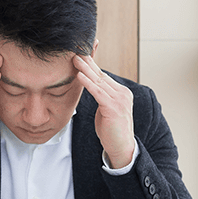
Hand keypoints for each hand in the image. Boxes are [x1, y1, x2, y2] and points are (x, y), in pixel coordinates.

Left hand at [73, 54, 135, 168]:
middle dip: (87, 62)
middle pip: (101, 75)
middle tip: (75, 50)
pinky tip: (79, 75)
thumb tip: (91, 85)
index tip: (80, 54)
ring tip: (75, 59)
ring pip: (99, 81)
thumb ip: (101, 96)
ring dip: (85, 69)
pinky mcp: (114, 108)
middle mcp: (122, 93)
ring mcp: (120, 100)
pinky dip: (88, 83)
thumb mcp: (106, 109)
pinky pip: (98, 92)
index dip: (91, 64)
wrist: (121, 148)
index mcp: (121, 92)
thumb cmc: (111, 131)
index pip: (103, 75)